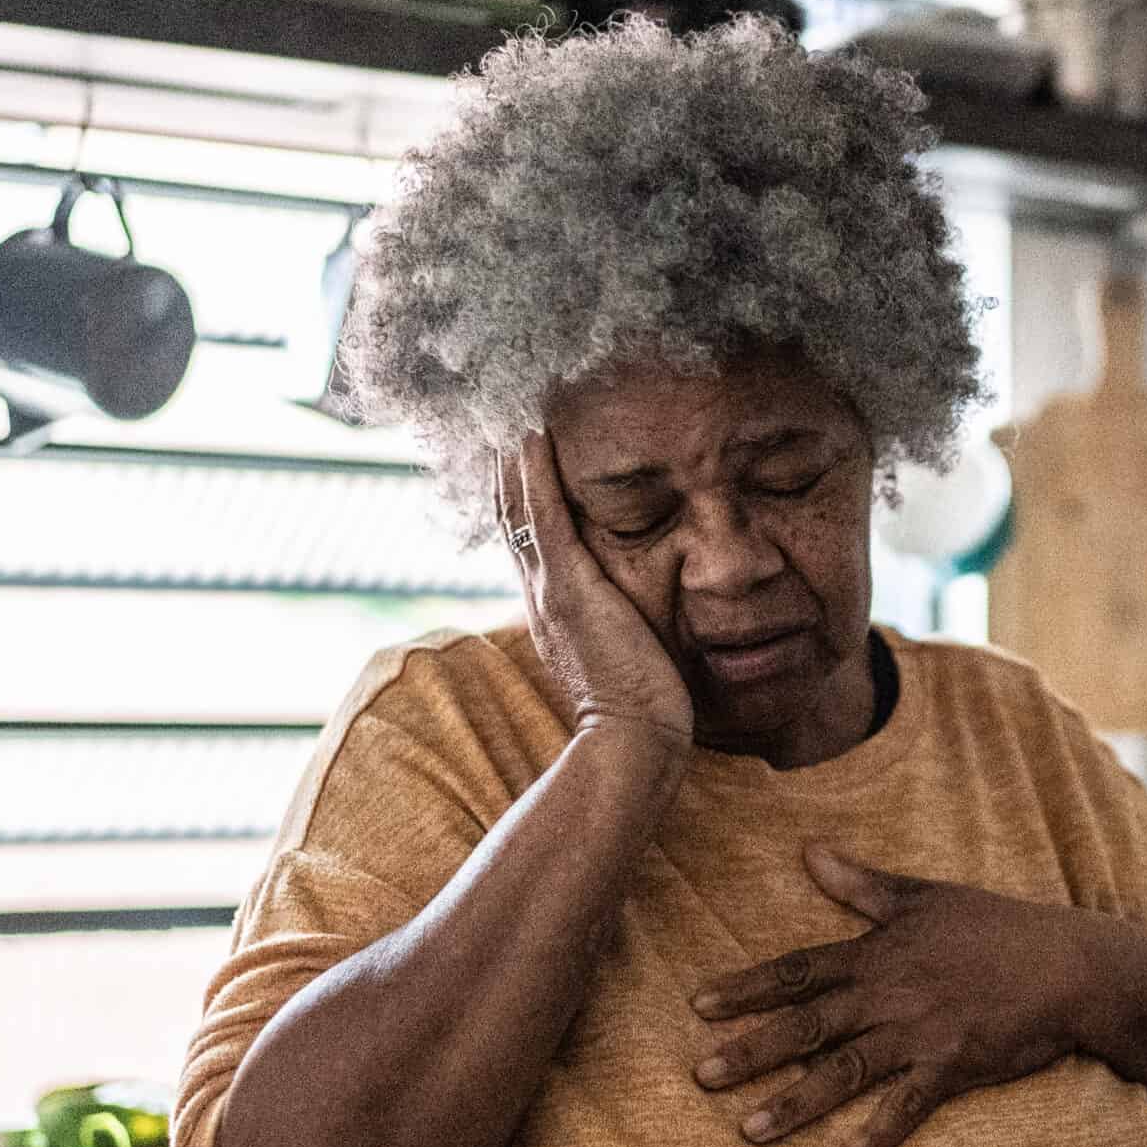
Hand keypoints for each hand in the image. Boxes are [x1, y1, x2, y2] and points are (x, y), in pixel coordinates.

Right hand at [498, 433, 691, 745]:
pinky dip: (533, 472)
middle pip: (510, 513)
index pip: (526, 536)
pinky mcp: (570, 588)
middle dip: (507, 462)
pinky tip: (530, 431)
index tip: (518, 447)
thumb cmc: (642, 708)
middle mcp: (539, 593)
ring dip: (514, 453)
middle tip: (505, 411)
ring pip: (517, 506)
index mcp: (550, 607)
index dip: (518, 491)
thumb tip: (635, 610)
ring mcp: (550, 589)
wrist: (631, 742)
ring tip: (513, 405)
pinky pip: (543, 517)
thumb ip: (620, 623)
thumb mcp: (624, 652)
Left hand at [689, 845, 1091, 1146]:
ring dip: (795, 1102)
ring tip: (748, 1131)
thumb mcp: (925, 895)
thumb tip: (807, 850)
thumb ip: (860, 883)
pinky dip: (874, 1138)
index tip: (698, 1004)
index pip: (799, 971)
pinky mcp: (954, 1065)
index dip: (747, 987)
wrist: (1072, 966)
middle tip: (699, 1076)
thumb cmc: (998, 927)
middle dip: (751, 1051)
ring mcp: (921, 1032)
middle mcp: (889, 993)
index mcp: (878, 953)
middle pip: (807, 1025)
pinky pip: (907, 1108)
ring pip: (845, 1071)